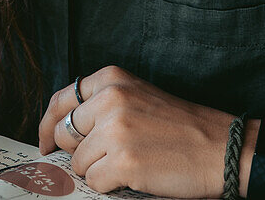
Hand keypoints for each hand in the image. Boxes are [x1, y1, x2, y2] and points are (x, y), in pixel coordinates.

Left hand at [38, 66, 232, 198]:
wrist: (220, 147)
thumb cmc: (179, 125)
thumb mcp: (136, 95)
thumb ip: (100, 103)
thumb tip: (59, 131)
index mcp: (110, 78)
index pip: (60, 101)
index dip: (46, 126)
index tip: (44, 143)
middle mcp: (109, 99)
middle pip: (64, 134)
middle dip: (78, 152)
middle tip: (105, 157)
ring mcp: (115, 130)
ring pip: (79, 162)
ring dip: (99, 170)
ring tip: (130, 163)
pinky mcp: (123, 161)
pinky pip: (95, 181)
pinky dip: (110, 185)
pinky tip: (134, 175)